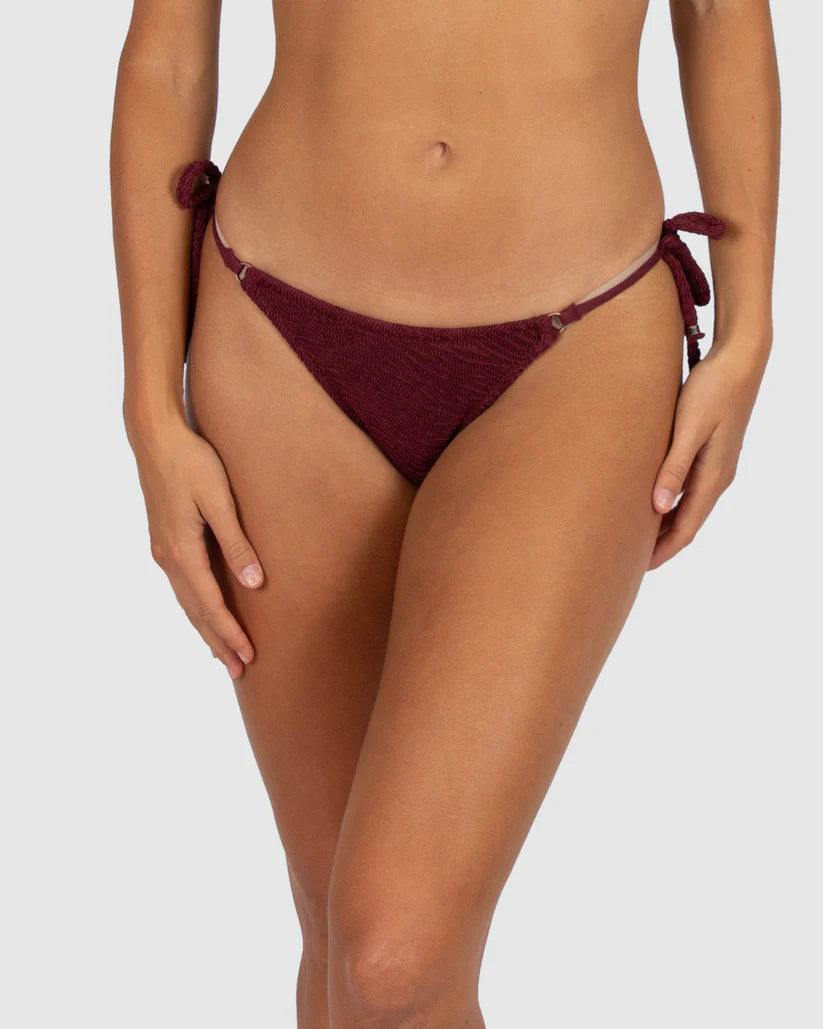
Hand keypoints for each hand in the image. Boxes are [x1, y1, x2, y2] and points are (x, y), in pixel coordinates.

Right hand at [127, 414, 264, 678]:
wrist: (155, 436)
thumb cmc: (192, 462)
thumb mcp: (219, 500)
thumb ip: (236, 542)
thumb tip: (254, 583)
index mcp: (182, 551)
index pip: (210, 604)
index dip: (230, 632)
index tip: (250, 656)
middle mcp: (168, 557)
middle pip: (196, 611)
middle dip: (218, 642)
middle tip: (240, 671)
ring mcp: (163, 550)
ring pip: (187, 601)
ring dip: (206, 629)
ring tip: (224, 654)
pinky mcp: (164, 541)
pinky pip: (182, 586)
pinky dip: (195, 608)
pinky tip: (204, 613)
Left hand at [648, 339, 768, 569]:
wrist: (739, 360)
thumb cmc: (712, 390)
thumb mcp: (689, 429)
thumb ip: (674, 467)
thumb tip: (658, 508)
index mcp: (713, 477)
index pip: (687, 527)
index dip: (663, 550)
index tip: (638, 568)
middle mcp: (717, 476)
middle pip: (686, 522)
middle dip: (660, 543)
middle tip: (629, 559)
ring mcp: (714, 465)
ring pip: (686, 506)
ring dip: (663, 523)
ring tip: (634, 536)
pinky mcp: (708, 452)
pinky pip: (687, 488)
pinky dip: (668, 501)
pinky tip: (649, 500)